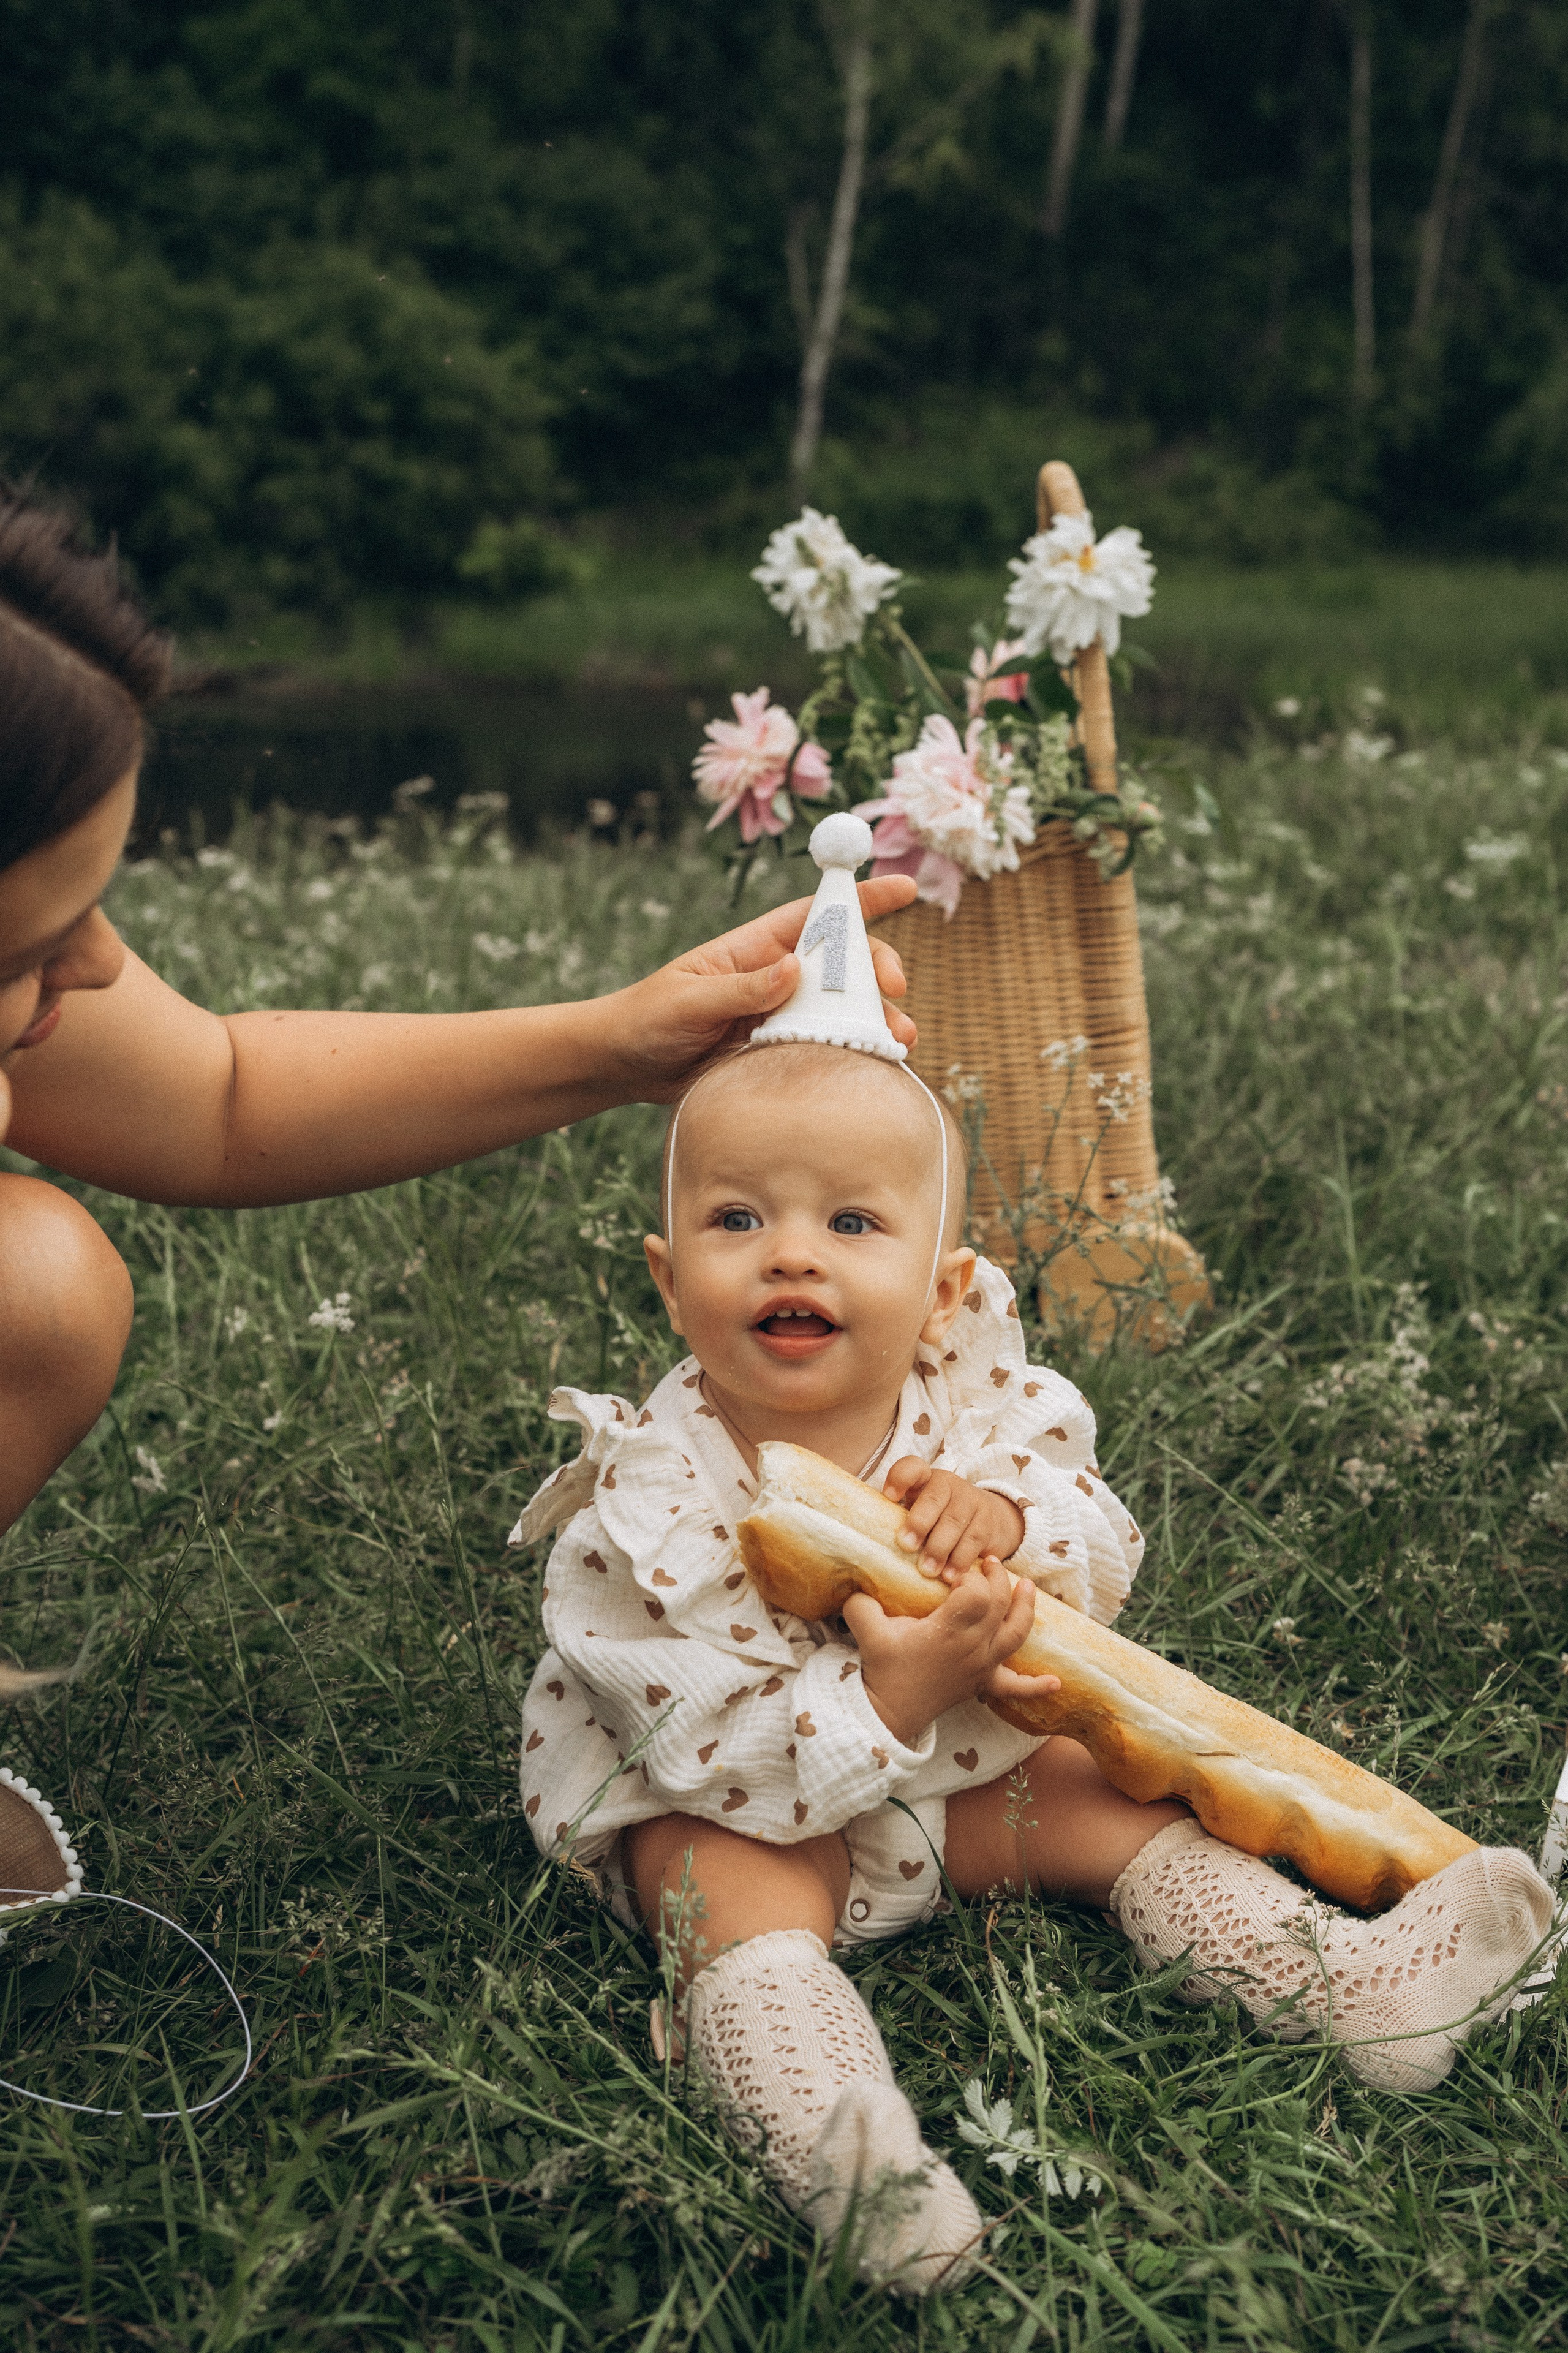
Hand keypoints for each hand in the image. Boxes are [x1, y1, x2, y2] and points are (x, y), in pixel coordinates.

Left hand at [603, 877, 916, 1100]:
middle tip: (895, 989)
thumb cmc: (647, 1019)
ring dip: (875, 1021)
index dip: (860, 897)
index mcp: (755, 949)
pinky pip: (825, 1053)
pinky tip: (873, 1067)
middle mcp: (777, 980)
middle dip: (877, 970)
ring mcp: (782, 1020)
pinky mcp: (779, 1058)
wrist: (623, 1067)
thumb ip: (740, 988)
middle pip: (843, 965)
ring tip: (898, 1039)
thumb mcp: (687, 1000)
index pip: (816, 914)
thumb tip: (793, 969)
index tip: (905, 887)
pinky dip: (853, 1057)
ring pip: (842, 1013)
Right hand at [844, 1560, 1055, 1748]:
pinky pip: (1016, 1688)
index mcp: (948, 1631)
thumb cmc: (881, 1668)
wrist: (887, 1712)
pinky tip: (1056, 1683)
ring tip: (1028, 1587)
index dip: (972, 1576)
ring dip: (1026, 1609)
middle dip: (998, 1578)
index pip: (978, 1593)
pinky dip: (1037, 1686)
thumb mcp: (866, 1627)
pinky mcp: (983, 1685)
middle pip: (1001, 1605)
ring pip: (1017, 1634)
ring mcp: (982, 1667)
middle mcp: (972, 1648)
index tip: (955, 1572)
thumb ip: (861, 1599)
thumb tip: (857, 1577)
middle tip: (988, 1562)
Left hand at [882, 1458, 1025, 1578]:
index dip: (899, 1478)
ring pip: (954, 1522)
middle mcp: (950, 1485)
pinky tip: (950, 1576)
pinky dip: (960, 1561)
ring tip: (927, 1570)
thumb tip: (870, 1545)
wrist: (990, 1520)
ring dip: (939, 1548)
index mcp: (926, 1479)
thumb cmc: (941, 1520)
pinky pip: (973, 1541)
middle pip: (933, 1499)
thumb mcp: (921, 1512)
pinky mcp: (988, 1523)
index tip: (889, 1497)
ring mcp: (971, 1501)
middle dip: (919, 1522)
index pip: (912, 1467)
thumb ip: (901, 1520)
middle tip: (906, 1545)